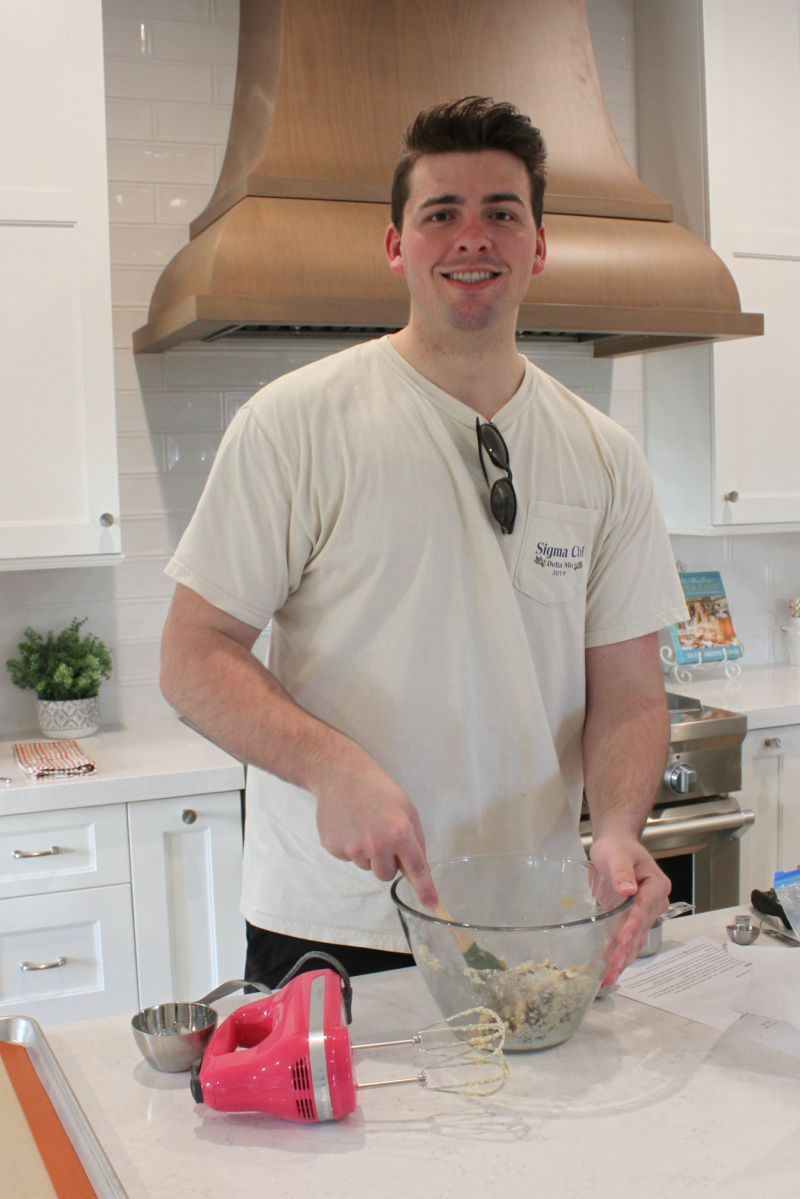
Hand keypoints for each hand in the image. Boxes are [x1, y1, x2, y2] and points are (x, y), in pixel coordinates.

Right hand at [314, 750, 437, 908]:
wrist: (341, 775)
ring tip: (363, 825)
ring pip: (366, 866)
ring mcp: (353, 848)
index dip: (425, 888)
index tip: (431, 903)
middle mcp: (377, 844)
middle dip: (387, 861)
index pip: (416, 868)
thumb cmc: (378, 790)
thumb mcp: (407, 809)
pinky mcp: (334, 848)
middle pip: (386, 874)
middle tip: (381, 835)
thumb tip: (416, 866)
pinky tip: (349, 825)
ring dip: (367, 853)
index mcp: (399, 833)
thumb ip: (415, 839)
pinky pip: (348, 858)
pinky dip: (350, 846)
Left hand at [589, 833, 670, 985]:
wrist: (615, 847)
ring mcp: (643, 914)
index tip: (623, 939)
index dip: (634, 924)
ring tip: (610, 977)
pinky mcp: (630, 921)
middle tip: (614, 967)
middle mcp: (654, 902)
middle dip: (627, 949)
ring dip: (623, 958)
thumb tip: (627, 888)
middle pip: (641, 929)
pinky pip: (626, 940)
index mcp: (656, 885)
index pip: (645, 907)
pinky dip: (618, 955)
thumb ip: (621, 870)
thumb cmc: (617, 847)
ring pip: (635, 940)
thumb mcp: (616, 853)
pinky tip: (608, 970)